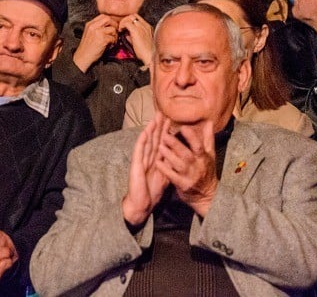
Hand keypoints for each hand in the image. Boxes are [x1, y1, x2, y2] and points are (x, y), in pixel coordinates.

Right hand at [73, 14, 118, 72]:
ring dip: (115, 35)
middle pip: (108, 19)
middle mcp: (93, 26)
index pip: (103, 16)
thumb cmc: (87, 47)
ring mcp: (97, 32)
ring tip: (113, 41)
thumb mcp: (90, 34)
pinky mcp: (102, 39)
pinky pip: (113, 38)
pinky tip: (110, 46)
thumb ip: (97, 28)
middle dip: (114, 25)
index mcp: (90, 24)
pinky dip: (114, 42)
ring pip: (112, 29)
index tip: (112, 26)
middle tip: (115, 33)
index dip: (110, 20)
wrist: (83, 57)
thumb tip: (111, 25)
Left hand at [117, 14, 154, 65]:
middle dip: (126, 20)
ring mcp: (142, 28)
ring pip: (130, 17)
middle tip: (122, 28)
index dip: (130, 21)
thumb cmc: (145, 54)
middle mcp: (146, 26)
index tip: (125, 28)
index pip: (138, 18)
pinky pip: (127, 23)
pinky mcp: (137, 31)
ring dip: (124, 22)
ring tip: (121, 29)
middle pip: (133, 15)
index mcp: (148, 28)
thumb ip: (133, 36)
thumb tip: (125, 34)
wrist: (150, 58)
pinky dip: (122, 26)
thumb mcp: (140, 43)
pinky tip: (120, 32)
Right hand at [121, 113, 171, 227]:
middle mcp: (148, 158)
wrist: (142, 204)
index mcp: (155, 160)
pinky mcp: (136, 165)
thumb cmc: (153, 191)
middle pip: (154, 139)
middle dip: (158, 125)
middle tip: (162, 112)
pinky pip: (139, 151)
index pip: (161, 142)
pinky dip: (142, 141)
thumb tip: (179, 154)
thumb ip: (170, 164)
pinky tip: (145, 132)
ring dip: (150, 129)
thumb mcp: (166, 175)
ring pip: (147, 142)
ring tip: (155, 117)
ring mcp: (141, 160)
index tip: (169, 119)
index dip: (165, 131)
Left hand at [156, 121, 218, 216]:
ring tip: (159, 146)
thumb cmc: (206, 170)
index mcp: (203, 157)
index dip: (191, 136)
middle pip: (186, 154)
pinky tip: (157, 162)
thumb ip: (207, 138)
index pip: (199, 146)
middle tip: (164, 135)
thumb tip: (208, 122)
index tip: (182, 127)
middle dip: (176, 144)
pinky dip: (165, 169)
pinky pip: (172, 177)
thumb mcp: (210, 155)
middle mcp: (197, 166)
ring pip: (178, 165)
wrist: (206, 195)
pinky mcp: (182, 185)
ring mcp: (189, 176)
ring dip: (168, 155)